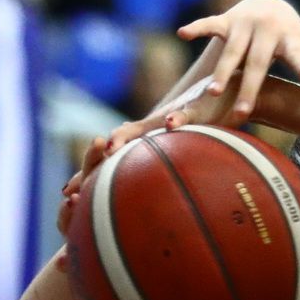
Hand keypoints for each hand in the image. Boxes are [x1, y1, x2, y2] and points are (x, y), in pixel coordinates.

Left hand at [56, 69, 246, 210]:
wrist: (231, 90)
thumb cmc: (207, 124)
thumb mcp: (187, 152)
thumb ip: (173, 173)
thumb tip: (167, 209)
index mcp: (149, 139)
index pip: (113, 157)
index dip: (91, 172)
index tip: (68, 193)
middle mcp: (154, 127)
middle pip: (119, 141)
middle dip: (97, 158)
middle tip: (80, 178)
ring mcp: (173, 115)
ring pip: (145, 126)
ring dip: (127, 135)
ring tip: (113, 144)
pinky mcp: (198, 107)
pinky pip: (188, 113)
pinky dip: (179, 118)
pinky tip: (172, 124)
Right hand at [180, 0, 299, 119]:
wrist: (271, 8)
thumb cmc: (298, 43)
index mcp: (294, 41)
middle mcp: (269, 32)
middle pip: (259, 64)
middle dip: (252, 87)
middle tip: (244, 113)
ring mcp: (246, 25)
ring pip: (232, 52)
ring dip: (222, 70)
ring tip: (213, 94)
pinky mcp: (226, 21)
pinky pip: (210, 24)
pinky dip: (198, 27)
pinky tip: (182, 34)